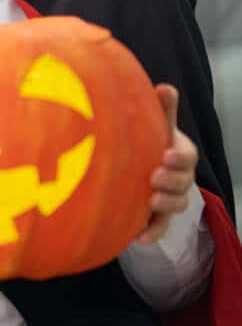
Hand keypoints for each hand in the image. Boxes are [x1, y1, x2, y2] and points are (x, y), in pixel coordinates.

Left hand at [137, 84, 198, 244]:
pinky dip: (152, 233)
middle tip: (155, 176)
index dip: (180, 157)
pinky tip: (138, 238)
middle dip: (173, 180)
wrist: (137, 167)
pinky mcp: (156, 216)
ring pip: (177, 204)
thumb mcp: (155, 123)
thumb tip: (164, 87)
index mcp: (179, 154)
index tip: (166, 154)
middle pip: (184, 182)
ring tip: (151, 200)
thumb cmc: (148, 140)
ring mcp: (169, 197)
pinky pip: (159, 227)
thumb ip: (162, 109)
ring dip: (166, 204)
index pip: (187, 156)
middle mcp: (179, 177)